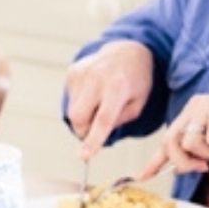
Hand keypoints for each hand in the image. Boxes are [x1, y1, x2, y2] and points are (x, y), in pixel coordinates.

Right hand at [65, 41, 153, 159]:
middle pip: (79, 117)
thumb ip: (118, 121)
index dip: (93, 139)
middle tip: (96, 128)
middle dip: (84, 130)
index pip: (103, 119)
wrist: (127, 51)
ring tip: (100, 102)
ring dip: (84, 116)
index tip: (83, 156)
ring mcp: (82, 73)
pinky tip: (93, 93)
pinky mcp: (73, 72)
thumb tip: (94, 134)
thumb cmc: (136, 82)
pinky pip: (71, 100)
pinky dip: (80, 103)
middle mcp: (97, 78)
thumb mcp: (138, 104)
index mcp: (118, 87)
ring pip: (73, 111)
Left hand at [137, 90, 208, 179]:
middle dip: (184, 162)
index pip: (167, 140)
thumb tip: (177, 168)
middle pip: (171, 142)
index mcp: (190, 114)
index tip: (140, 177)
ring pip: (190, 143)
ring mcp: (205, 105)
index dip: (154, 161)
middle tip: (203, 167)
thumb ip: (198, 152)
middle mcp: (193, 106)